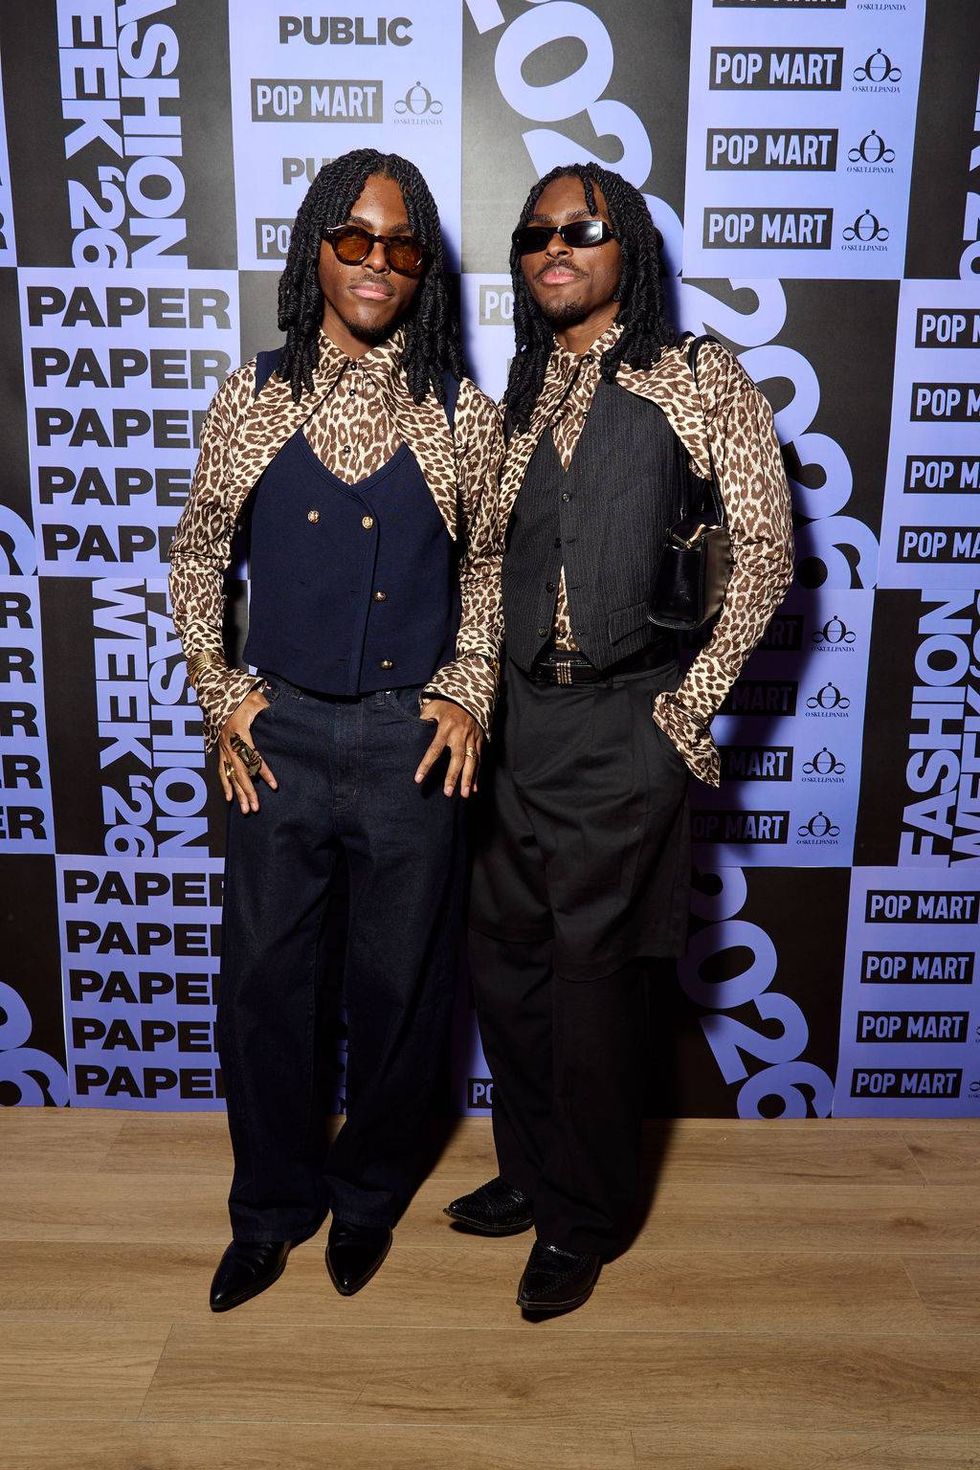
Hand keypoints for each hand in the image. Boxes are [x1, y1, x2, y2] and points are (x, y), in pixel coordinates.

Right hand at [218, 689, 277, 813]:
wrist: (218, 693)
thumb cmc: (240, 697)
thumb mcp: (256, 700)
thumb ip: (267, 711)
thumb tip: (283, 718)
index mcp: (239, 732)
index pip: (252, 756)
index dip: (263, 771)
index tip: (274, 785)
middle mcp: (229, 744)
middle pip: (239, 772)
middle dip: (248, 791)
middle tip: (255, 807)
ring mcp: (223, 748)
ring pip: (231, 775)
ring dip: (238, 793)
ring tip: (246, 809)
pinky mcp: (220, 749)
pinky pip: (222, 770)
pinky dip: (226, 785)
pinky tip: (230, 799)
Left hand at [414, 699, 481, 797]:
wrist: (471, 694)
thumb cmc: (447, 702)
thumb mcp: (432, 706)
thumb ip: (424, 719)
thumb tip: (413, 731)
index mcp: (446, 727)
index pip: (434, 749)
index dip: (426, 764)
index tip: (418, 779)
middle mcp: (460, 734)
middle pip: (457, 758)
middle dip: (453, 776)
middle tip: (448, 793)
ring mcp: (472, 738)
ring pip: (472, 761)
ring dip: (469, 779)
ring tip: (466, 795)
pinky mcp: (479, 740)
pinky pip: (479, 759)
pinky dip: (478, 774)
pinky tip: (475, 788)